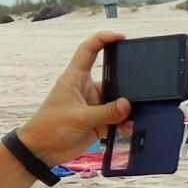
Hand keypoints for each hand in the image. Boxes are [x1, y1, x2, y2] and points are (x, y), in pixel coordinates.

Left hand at [16, 32, 132, 164]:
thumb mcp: (79, 117)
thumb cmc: (51, 127)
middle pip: (112, 77)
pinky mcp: (99, 121)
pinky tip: (129, 128)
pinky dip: (125, 122)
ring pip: (118, 100)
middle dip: (127, 82)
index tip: (121, 37)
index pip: (88, 51)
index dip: (103, 39)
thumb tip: (128, 105)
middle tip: (144, 84)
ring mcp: (94, 105)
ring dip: (127, 108)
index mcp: (75, 78)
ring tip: (135, 115)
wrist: (43, 151)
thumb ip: (106, 112)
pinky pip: (118, 118)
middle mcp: (87, 88)